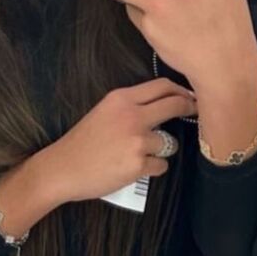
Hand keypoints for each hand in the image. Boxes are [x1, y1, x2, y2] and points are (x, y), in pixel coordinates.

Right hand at [44, 78, 197, 204]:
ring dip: (161, 149)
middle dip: (188, 109)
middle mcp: (132, 116)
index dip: (181, 91)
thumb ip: (131, 106)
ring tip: (137, 154)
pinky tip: (132, 168)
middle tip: (193, 114)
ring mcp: (137, 141)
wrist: (62, 168)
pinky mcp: (138, 165)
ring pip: (169, 142)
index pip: (162, 86)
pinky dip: (152, 168)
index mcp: (121, 98)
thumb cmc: (82, 142)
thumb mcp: (104, 112)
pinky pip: (161, 165)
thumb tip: (163, 105)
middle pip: (174, 105)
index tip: (190, 96)